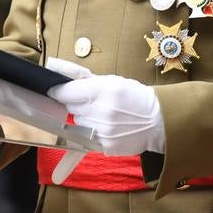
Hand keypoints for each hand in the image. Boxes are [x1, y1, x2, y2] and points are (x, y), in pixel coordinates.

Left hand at [46, 60, 164, 155]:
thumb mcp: (111, 80)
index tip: (56, 91)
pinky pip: (87, 139)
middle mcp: (99, 111)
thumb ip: (80, 75)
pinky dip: (92, 135)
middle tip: (94, 103)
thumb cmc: (134, 96)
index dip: (59, 91)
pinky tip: (87, 148)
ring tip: (104, 116)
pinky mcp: (105, 146)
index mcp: (100, 90)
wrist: (158, 120)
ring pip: (78, 124)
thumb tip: (53, 65)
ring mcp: (101, 131)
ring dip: (85, 120)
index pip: (65, 92)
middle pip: (71, 108)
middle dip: (78, 104)